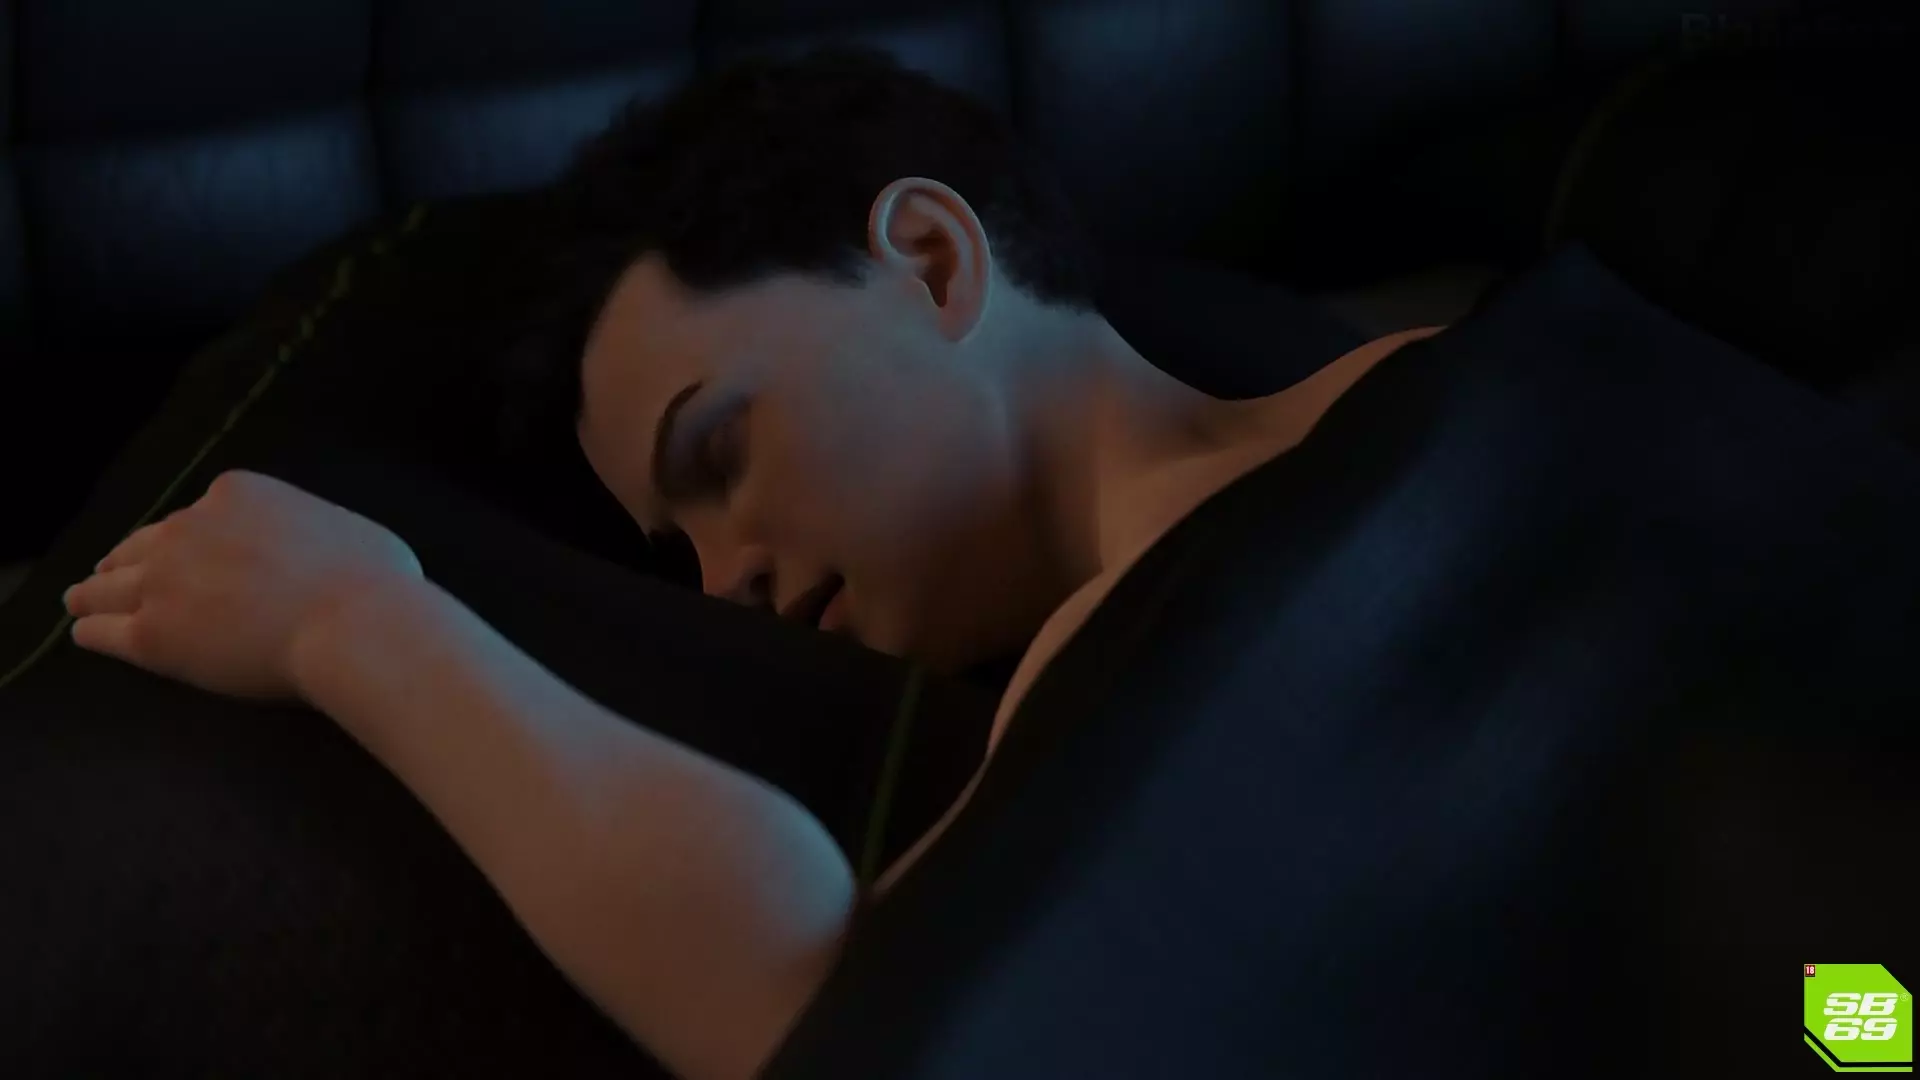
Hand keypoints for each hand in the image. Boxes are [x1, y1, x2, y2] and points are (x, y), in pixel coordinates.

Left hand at [64, 469, 423, 700]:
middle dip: (129, 560)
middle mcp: (188, 528)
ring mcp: (164, 582)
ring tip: (80, 600)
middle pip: (143, 545)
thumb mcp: (341, 525)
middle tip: (113, 574)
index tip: (191, 558)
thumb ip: (307, 529)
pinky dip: (91, 629)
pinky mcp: (153, 634)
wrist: (357, 624)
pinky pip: (102, 631)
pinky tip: (85, 632)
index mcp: (234, 495)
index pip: (194, 516)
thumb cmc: (373, 579)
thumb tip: (320, 550)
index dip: (189, 540)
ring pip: (108, 585)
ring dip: (93, 591)